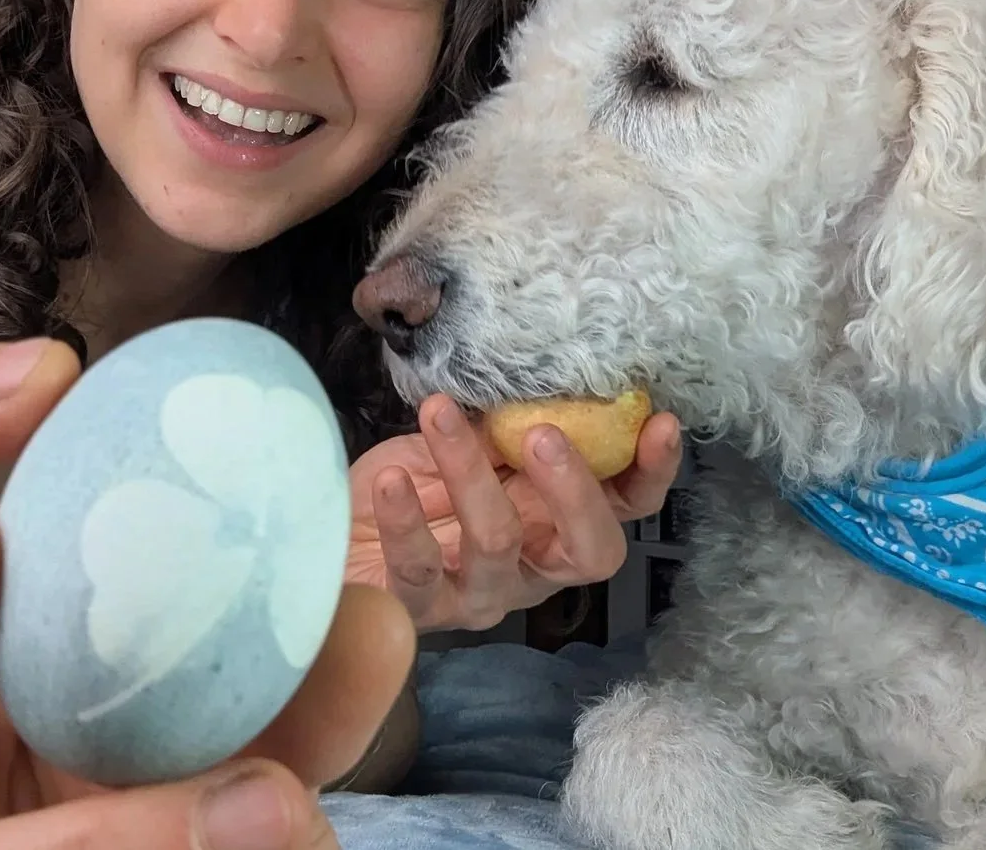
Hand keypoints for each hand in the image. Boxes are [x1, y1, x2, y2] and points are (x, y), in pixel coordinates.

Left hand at [347, 393, 681, 631]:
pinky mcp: (418, 608)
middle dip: (577, 492)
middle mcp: (532, 567)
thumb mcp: (464, 444)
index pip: (625, 509)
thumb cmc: (407, 485)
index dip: (651, 473)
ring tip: (439, 415)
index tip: (659, 422)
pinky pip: (419, 570)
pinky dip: (405, 519)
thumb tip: (539, 377)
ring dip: (471, 471)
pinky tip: (392, 479)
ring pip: (499, 545)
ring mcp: (479, 595)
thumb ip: (504, 427)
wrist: (327, 530)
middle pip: (592, 552)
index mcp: (555, 522)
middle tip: (543, 434)